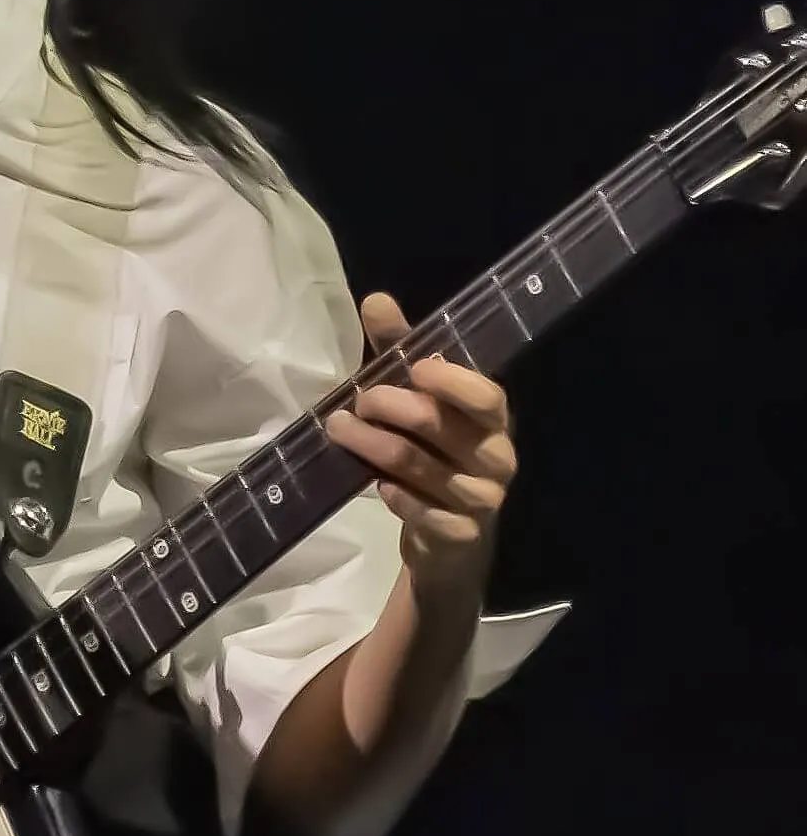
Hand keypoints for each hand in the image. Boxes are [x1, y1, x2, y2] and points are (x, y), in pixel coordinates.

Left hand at [325, 291, 517, 592]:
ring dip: (372, 446)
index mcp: (492, 417)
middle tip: (353, 402)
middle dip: (387, 408)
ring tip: (339, 430)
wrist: (451, 535)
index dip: (450, 381)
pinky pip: (422, 511)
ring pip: (420, 467)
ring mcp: (482, 498)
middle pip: (439, 426)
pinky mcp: (462, 534)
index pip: (486, 396)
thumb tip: (376, 300)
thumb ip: (399, 349)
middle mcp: (496, 456)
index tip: (414, 368)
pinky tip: (377, 484)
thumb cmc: (433, 448)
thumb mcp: (417, 397)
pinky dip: (394, 495)